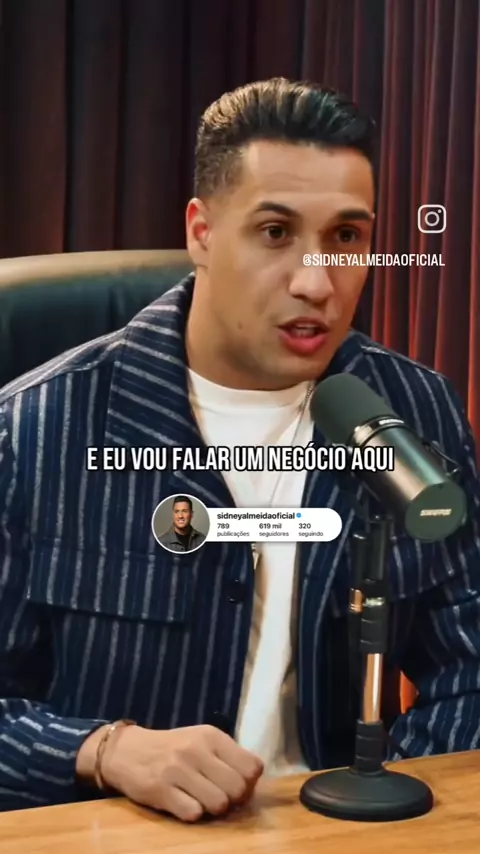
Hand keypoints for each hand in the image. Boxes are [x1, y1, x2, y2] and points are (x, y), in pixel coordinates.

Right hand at [101, 724, 263, 821]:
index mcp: (211, 736)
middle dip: (234, 799)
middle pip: (239, 788)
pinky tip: (184, 803)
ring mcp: (177, 770)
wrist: (127, 751)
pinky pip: (193, 814)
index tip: (236, 784)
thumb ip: (227, 756)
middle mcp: (196, 750)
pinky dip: (192, 814)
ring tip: (202, 801)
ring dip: (214, 809)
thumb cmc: (172, 748)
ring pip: (219, 803)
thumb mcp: (201, 740)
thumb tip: (253, 780)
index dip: (249, 782)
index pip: (252, 766)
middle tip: (221, 796)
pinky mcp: (161, 790)